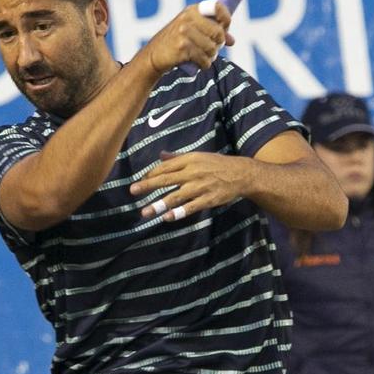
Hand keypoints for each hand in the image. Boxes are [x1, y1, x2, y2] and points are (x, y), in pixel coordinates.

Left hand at [130, 151, 253, 222]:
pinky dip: (179, 212)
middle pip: (166, 180)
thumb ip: (178, 157)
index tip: (140, 182)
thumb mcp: (198, 156)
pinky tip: (167, 217)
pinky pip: (190, 207)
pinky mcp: (208, 200)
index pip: (165, 167)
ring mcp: (200, 187)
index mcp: (189, 160)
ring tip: (145, 212)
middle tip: (133, 191)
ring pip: (176, 196)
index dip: (151, 175)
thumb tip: (161, 155)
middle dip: (148, 186)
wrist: (241, 174)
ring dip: (159, 204)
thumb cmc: (217, 164)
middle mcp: (192, 172)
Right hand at [141, 1, 233, 76]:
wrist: (154, 55)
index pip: (217, 7)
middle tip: (212, 49)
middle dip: (218, 44)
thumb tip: (232, 41)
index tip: (225, 28)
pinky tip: (198, 63)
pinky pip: (204, 59)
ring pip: (212, 48)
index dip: (226, 19)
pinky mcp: (182, 47)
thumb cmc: (176, 42)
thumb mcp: (192, 31)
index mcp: (192, 10)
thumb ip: (212, 32)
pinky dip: (204, 64)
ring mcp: (184, 32)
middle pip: (218, 32)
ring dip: (211, 56)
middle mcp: (188, 18)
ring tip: (204, 56)